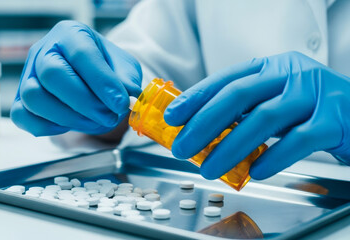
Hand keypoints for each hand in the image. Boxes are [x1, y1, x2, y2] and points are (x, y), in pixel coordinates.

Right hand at [11, 21, 141, 135]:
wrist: (88, 76)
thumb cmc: (105, 67)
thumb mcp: (124, 67)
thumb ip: (126, 80)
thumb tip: (125, 98)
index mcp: (71, 34)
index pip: (81, 54)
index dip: (102, 82)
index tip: (120, 103)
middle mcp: (44, 51)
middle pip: (52, 75)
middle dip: (85, 103)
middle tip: (110, 116)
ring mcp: (28, 75)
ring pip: (34, 97)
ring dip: (69, 117)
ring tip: (95, 122)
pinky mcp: (20, 100)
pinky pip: (23, 117)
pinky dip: (49, 127)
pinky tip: (72, 124)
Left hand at [164, 51, 349, 179]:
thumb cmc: (312, 109)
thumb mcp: (275, 99)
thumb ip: (245, 111)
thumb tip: (203, 131)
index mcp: (271, 68)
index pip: (225, 79)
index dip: (195, 98)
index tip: (172, 117)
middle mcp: (290, 74)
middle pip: (238, 95)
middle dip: (203, 124)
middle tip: (182, 147)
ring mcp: (314, 94)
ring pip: (263, 118)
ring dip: (230, 147)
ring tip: (209, 167)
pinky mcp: (334, 120)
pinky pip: (298, 140)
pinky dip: (273, 157)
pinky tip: (256, 172)